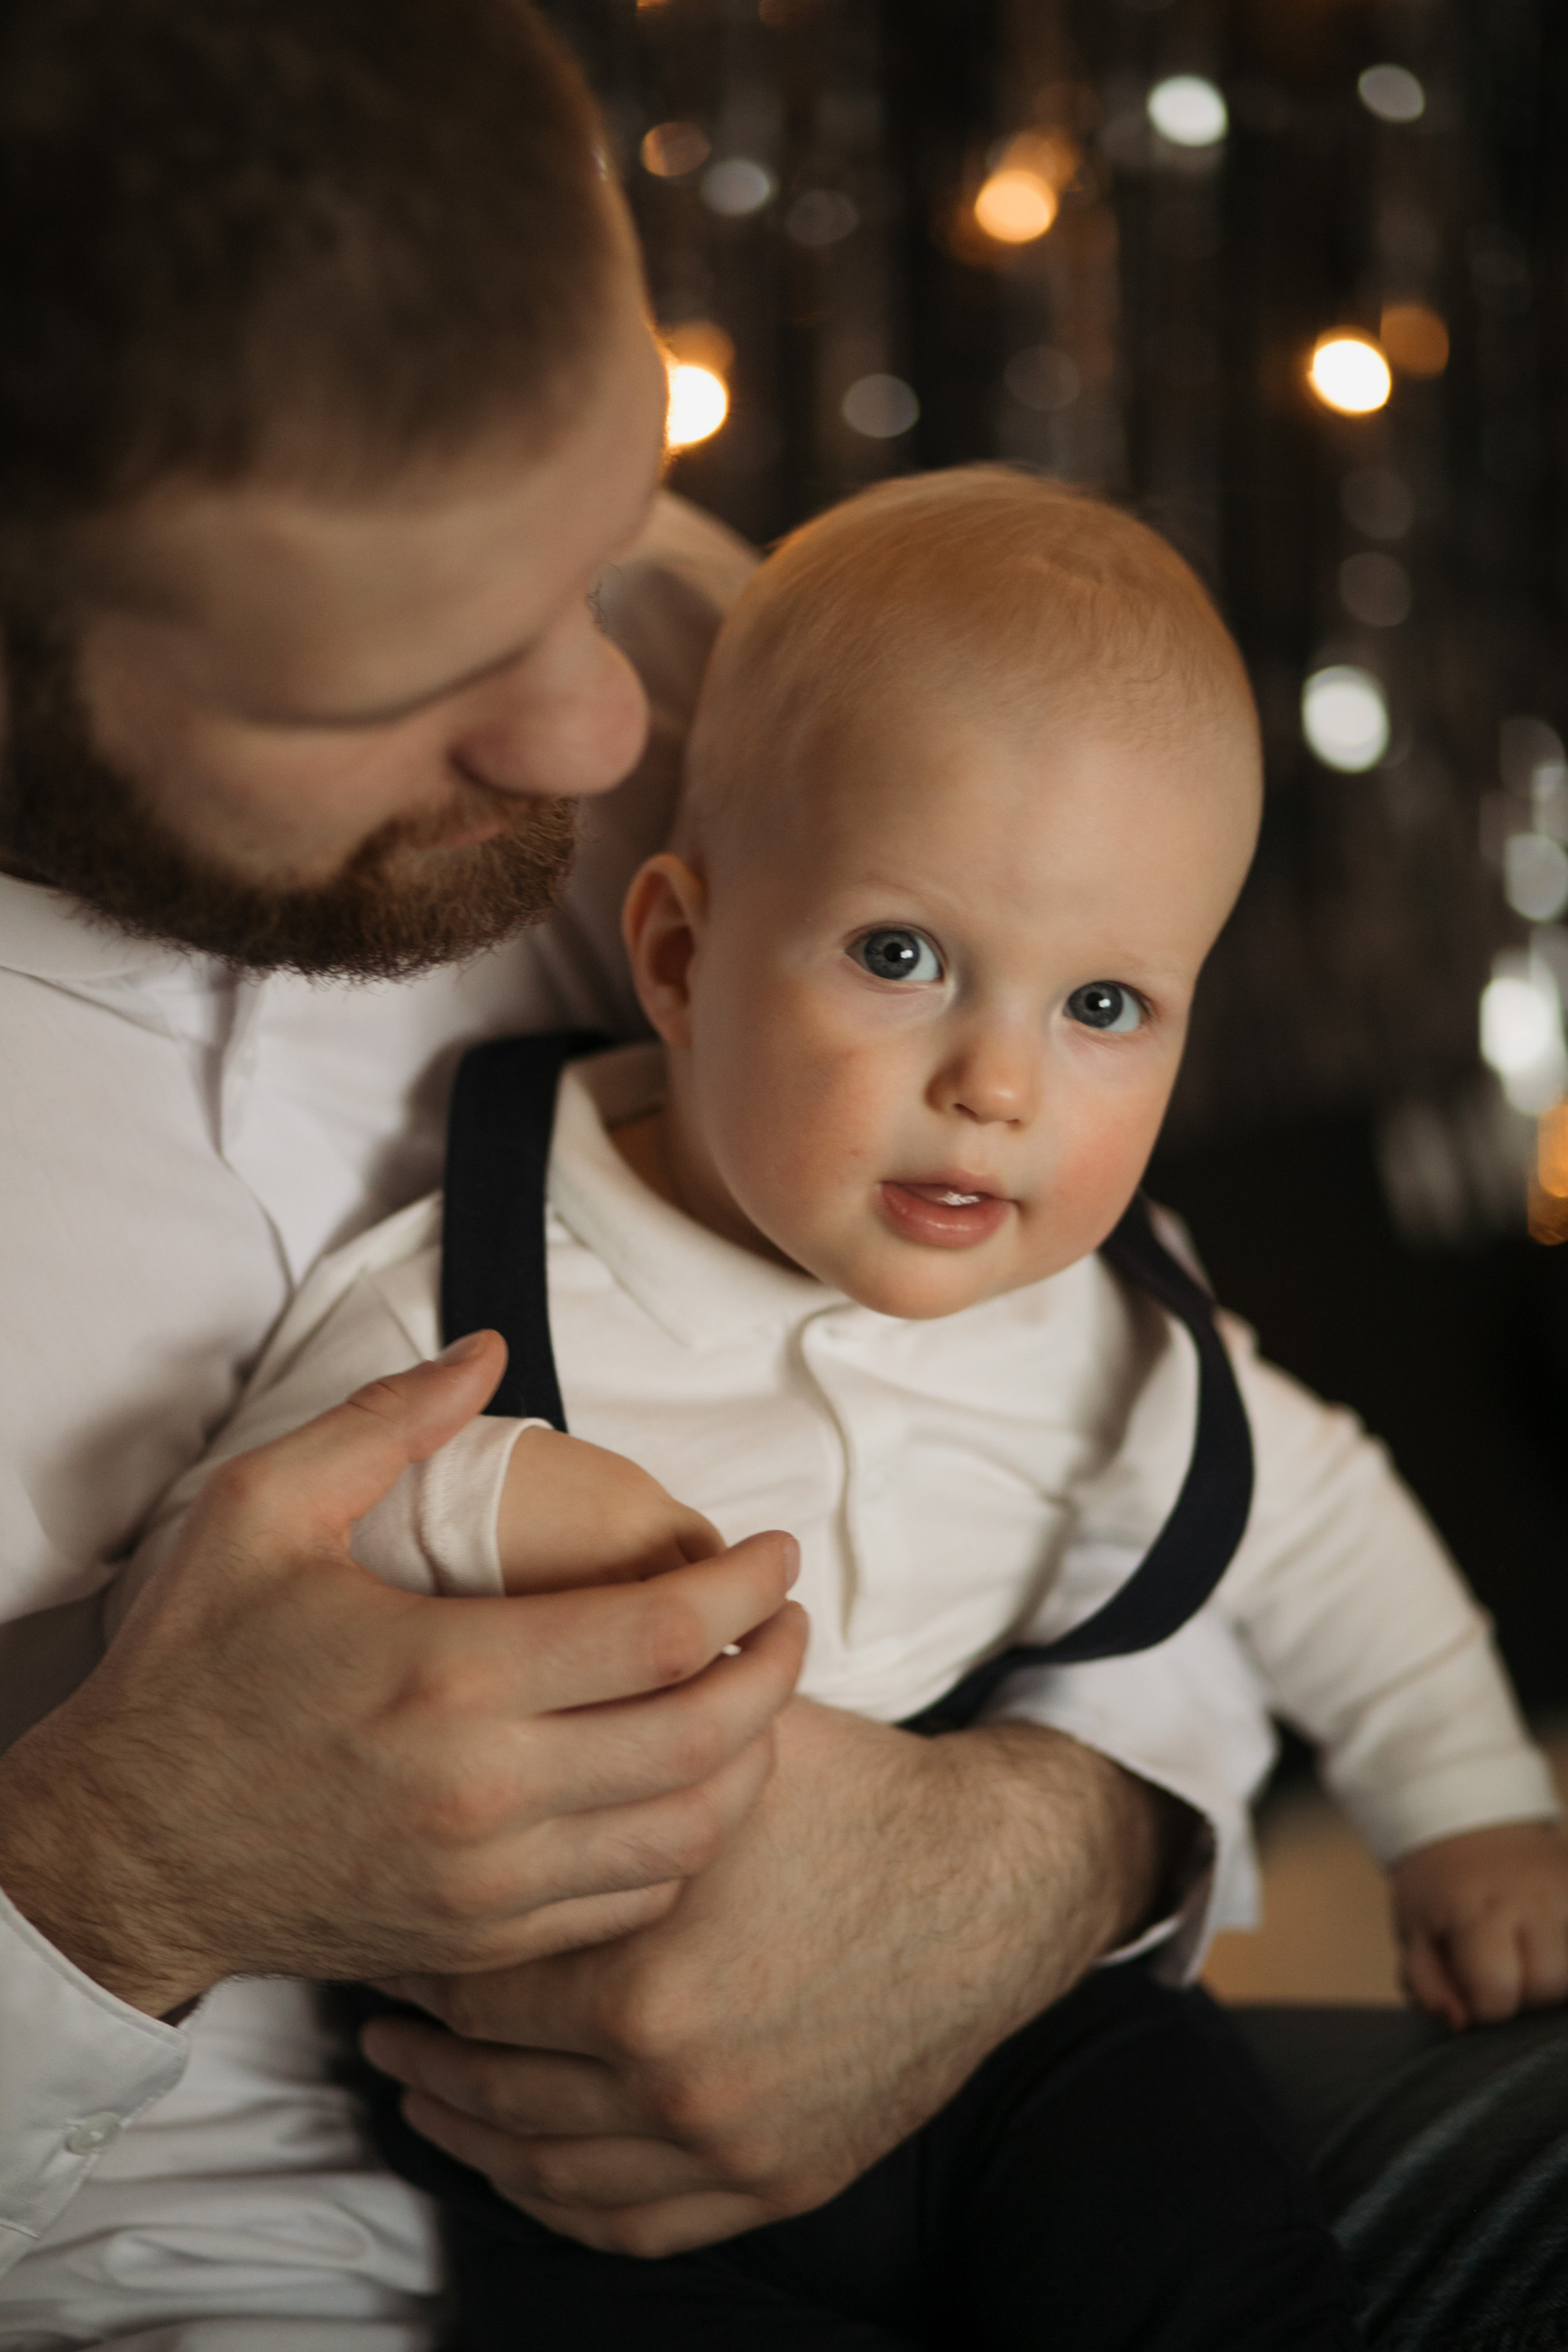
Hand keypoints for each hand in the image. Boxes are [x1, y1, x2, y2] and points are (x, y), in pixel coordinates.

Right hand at [0, 1333, 804, 2017]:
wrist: (125, 1849)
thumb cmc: (194, 1672)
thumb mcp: (261, 1513)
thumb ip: (384, 1423)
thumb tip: (488, 1348)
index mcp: (449, 1676)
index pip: (663, 1635)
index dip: (748, 1585)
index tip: (777, 1550)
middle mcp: (486, 1792)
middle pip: (703, 1739)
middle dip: (779, 1667)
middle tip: (792, 1613)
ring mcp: (489, 1881)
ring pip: (688, 1834)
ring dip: (751, 1759)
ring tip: (756, 1691)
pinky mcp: (481, 1939)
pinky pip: (631, 1898)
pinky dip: (686, 1839)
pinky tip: (684, 1779)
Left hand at [362, 1701, 1179, 2256]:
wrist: (995, 1883)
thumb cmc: (855, 1800)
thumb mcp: (724, 1754)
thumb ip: (611, 1745)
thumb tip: (494, 1704)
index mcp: (642, 1983)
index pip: (476, 1982)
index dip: (420, 1949)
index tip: (392, 1920)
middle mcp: (674, 2088)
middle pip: (492, 2079)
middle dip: (422, 2036)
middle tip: (378, 1999)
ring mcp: (726, 2148)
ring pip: (543, 2166)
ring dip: (464, 2125)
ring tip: (416, 2081)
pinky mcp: (774, 2182)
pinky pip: (627, 2222)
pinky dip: (554, 2196)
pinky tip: (513, 2159)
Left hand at [1391, 1820, 1567, 2029]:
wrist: (1469, 1819)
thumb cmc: (1439, 1887)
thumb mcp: (1415, 1932)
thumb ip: (1429, 1986)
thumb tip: (1460, 2024)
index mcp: (1477, 1907)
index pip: (1496, 1991)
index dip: (1483, 2006)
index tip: (1472, 1987)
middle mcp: (1532, 1895)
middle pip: (1547, 1984)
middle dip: (1523, 1991)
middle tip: (1502, 1964)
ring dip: (1553, 1975)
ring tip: (1527, 1951)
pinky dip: (1566, 1955)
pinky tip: (1547, 1943)